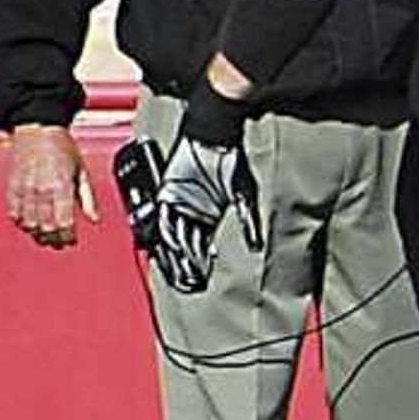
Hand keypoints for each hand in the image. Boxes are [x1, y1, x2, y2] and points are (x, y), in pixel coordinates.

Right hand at [2, 125, 90, 248]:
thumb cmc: (61, 147)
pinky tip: (29, 224)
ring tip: (46, 236)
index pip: (63, 224)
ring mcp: (24, 190)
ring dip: (38, 234)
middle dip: (53, 239)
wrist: (38, 129)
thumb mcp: (82, 172)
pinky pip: (14, 213)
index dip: (67, 237)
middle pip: (45, 227)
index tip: (70, 241)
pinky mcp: (12, 187)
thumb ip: (88, 199)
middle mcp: (41, 191)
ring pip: (28, 224)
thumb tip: (95, 219)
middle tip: (59, 242)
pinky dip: (22, 222)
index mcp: (61, 187)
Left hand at [144, 133, 261, 294]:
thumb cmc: (230, 160)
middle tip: (186, 282)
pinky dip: (164, 235)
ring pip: (172, 237)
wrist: (212, 137)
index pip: (203, 244)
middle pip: (186, 245)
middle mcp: (193, 212)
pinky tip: (166, 248)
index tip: (201, 279)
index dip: (201, 262)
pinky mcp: (167, 194)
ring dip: (173, 255)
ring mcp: (178, 204)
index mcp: (209, 214)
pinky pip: (162, 219)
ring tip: (175, 272)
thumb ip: (249, 220)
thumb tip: (256, 242)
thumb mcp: (243, 193)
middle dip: (185, 265)